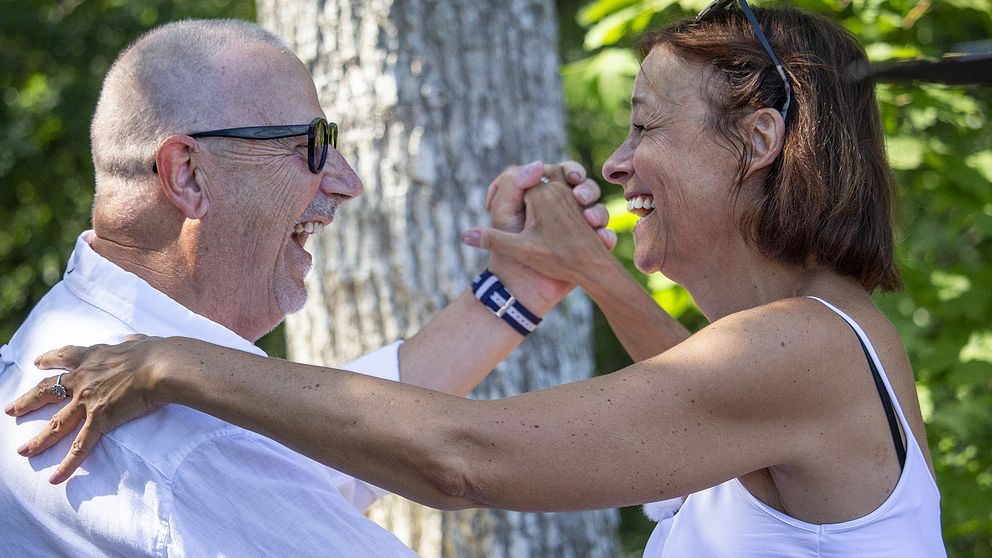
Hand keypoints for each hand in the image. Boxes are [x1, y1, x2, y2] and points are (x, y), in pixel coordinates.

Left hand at [4, 335, 162, 483]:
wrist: (160, 366)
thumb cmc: (157, 352)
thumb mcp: (141, 342)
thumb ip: (133, 343)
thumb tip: (133, 341)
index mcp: (95, 357)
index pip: (66, 356)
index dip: (50, 359)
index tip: (38, 362)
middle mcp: (84, 378)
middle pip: (48, 391)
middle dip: (28, 402)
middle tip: (11, 410)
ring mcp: (88, 400)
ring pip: (56, 423)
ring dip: (39, 440)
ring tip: (23, 451)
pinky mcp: (100, 419)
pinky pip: (81, 446)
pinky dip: (67, 464)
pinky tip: (55, 479)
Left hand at [466, 177, 616, 287]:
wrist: (521, 291)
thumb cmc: (505, 253)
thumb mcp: (504, 214)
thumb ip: (513, 183)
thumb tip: (540, 164)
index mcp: (539, 195)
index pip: (560, 172)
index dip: (569, 171)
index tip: (572, 178)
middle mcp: (560, 208)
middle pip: (584, 187)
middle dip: (587, 190)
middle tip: (581, 198)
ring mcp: (576, 226)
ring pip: (596, 209)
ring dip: (598, 212)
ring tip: (591, 222)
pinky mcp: (587, 245)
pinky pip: (604, 236)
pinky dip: (605, 237)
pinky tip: (602, 240)